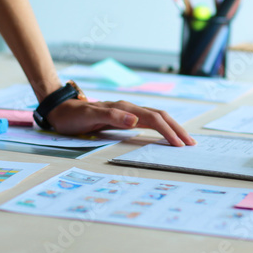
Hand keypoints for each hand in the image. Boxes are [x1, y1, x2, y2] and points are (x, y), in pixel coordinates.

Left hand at [47, 99, 195, 146]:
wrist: (61, 110)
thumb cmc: (73, 116)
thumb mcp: (89, 116)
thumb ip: (112, 116)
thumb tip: (135, 119)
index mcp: (124, 108)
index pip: (153, 118)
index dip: (167, 131)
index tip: (179, 144)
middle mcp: (129, 108)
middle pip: (160, 116)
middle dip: (177, 129)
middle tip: (191, 143)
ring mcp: (127, 112)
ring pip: (156, 117)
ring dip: (172, 128)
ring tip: (184, 140)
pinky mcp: (124, 117)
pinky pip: (148, 121)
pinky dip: (161, 127)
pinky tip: (165, 135)